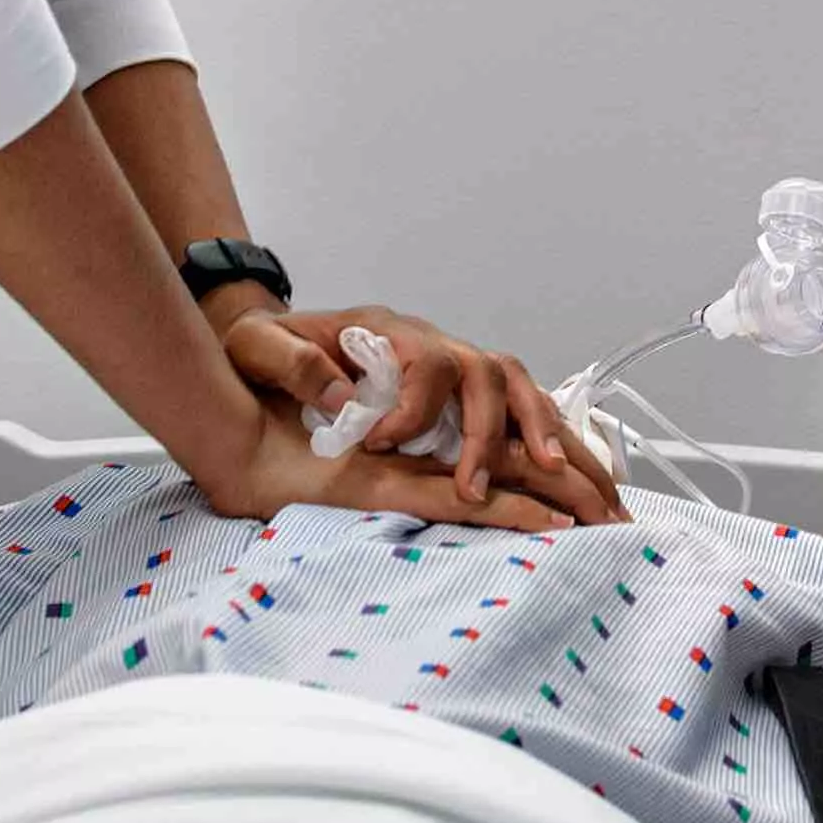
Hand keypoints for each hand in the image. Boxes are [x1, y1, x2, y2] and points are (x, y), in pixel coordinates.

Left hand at [220, 299, 620, 520]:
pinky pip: (518, 408)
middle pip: (488, 374)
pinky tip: (566, 473)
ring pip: (518, 388)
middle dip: (493, 431)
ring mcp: (454, 370)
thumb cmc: (265, 348)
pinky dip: (545, 435)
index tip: (379, 445)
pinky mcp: (460, 397)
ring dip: (541, 430)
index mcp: (389, 335)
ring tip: (557, 477)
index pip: (426, 364)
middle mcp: (433, 348)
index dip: (412, 407)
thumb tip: (344, 398)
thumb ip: (293, 363)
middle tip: (478, 488)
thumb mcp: (257, 347)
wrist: (270, 345)